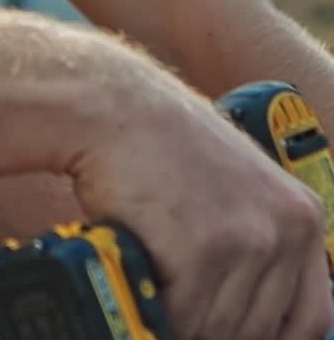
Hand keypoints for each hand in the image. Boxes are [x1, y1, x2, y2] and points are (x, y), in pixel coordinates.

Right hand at [69, 84, 331, 339]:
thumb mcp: (234, 183)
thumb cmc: (159, 141)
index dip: (268, 334)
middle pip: (257, 328)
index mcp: (300, 215)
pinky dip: (152, 302)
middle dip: (210, 319)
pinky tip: (137, 263)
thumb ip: (257, 236)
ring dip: (178, 312)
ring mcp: (245, 239)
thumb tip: (253, 308)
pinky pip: (179, 316)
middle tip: (172, 289)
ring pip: (215, 327)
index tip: (231, 329)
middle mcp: (283, 228)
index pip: (309, 318)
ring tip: (153, 269)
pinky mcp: (200, 250)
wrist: (111, 104)